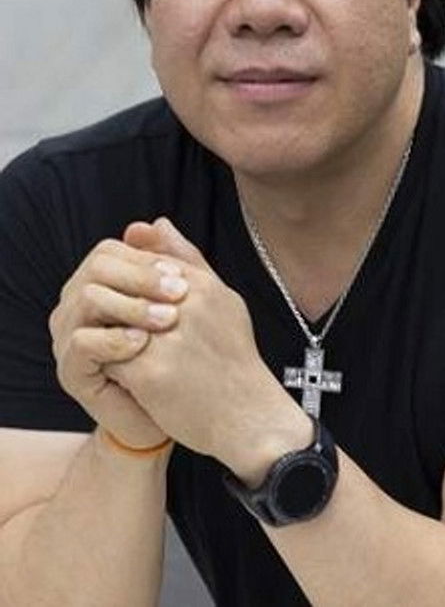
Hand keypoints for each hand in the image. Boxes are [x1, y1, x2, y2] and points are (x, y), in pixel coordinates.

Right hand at [49, 238, 188, 448]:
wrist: (177, 412)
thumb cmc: (180, 354)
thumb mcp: (184, 303)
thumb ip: (175, 262)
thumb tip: (160, 222)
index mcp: (100, 284)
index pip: (111, 252)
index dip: (146, 260)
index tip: (182, 276)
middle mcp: (77, 305)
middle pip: (96, 269)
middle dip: (140, 277)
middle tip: (180, 293)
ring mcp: (68, 337)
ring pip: (87, 299)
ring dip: (132, 306)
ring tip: (169, 319)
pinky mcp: (70, 371)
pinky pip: (82, 342)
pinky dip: (114, 339)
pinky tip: (144, 342)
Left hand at [106, 219, 310, 479]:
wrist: (248, 417)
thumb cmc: (233, 358)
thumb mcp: (220, 299)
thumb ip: (186, 259)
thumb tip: (153, 222)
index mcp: (199, 284)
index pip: (143, 265)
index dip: (130, 285)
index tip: (130, 304)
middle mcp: (184, 305)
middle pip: (122, 290)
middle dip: (111, 307)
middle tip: (110, 326)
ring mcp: (166, 338)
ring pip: (111, 321)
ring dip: (106, 333)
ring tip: (114, 348)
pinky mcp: (151, 372)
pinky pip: (108, 356)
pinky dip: (108, 363)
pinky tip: (118, 373)